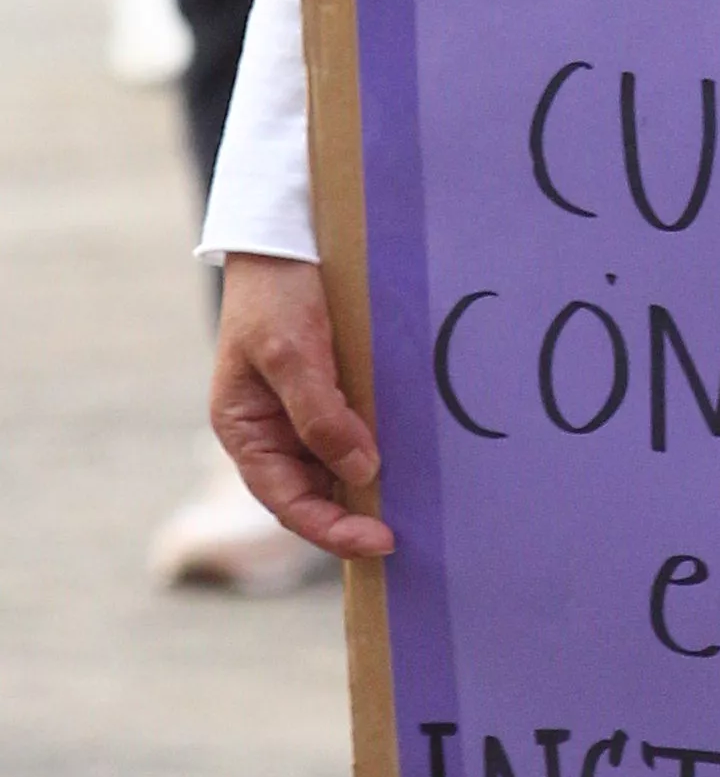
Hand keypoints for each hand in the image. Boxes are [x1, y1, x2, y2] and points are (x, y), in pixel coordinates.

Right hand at [211, 253, 393, 558]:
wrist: (288, 237)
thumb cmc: (275, 295)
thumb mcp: (291, 354)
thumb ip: (320, 417)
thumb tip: (361, 472)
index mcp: (245, 432)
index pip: (288, 502)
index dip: (332, 530)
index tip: (381, 539)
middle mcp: (272, 433)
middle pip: (315, 494)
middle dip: (356, 515)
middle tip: (408, 527)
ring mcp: (303, 414)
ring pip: (338, 469)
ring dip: (371, 486)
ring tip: (417, 503)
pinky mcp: (332, 392)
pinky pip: (356, 434)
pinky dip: (379, 449)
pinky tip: (413, 458)